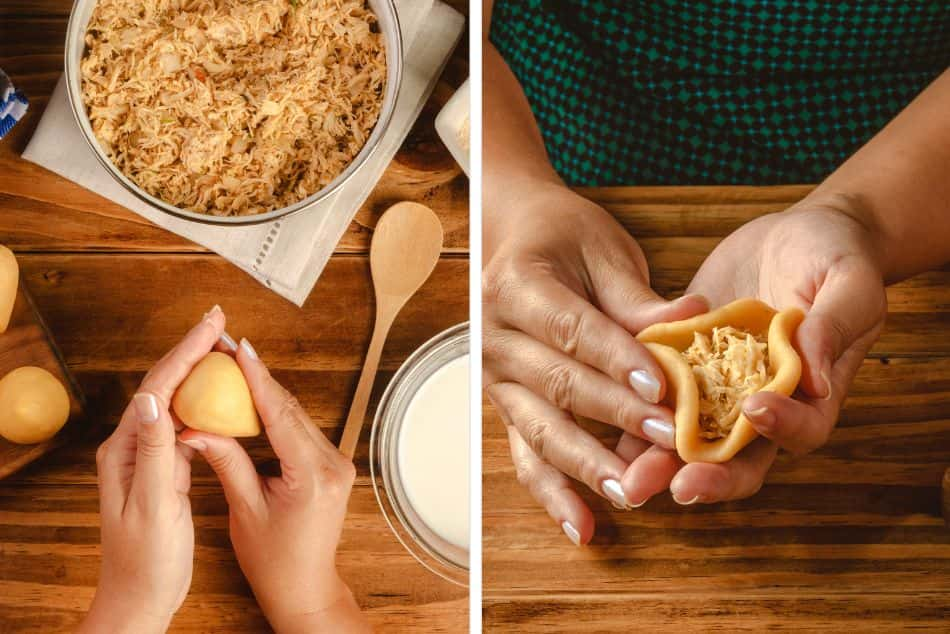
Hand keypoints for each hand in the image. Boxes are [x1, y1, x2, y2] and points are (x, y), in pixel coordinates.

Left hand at [78, 307, 228, 633]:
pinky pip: (187, 423)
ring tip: (225, 347)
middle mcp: (133, 447)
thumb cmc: (145, 561)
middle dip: (192, 349)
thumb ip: (154, 452)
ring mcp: (149, 457)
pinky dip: (206, 401)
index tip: (212, 326)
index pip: (157, 388)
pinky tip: (223, 394)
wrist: (140, 598)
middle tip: (221, 321)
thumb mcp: (153, 507)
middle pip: (164, 385)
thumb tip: (153, 399)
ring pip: (177, 400)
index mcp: (125, 451)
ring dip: (199, 371)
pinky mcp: (165, 469)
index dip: (186, 352)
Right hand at [179, 339, 367, 633]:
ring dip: (267, 394)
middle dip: (258, 378)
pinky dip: (278, 415)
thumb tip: (195, 427)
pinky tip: (255, 398)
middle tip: (228, 348)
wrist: (305, 587)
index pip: (280, 415)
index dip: (257, 378)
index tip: (239, 348)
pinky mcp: (333, 466)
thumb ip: (226, 462)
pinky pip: (302, 431)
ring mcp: (337, 463)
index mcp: (311, 476)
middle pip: (290, 410)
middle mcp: (332, 464)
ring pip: (297, 417)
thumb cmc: (273, 559)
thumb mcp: (244, 509)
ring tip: (236, 366)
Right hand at [483, 181, 707, 543]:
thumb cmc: (563, 239)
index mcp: (516, 287)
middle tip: (666, 439)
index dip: (615, 360)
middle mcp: (494, 337)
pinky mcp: (506, 409)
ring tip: (628, 491)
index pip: (570, 330)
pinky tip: (583, 528)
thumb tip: (691, 320)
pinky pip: (526, 457)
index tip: (659, 387)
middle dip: (614, 416)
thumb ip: (639, 298)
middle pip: (558, 385)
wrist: (514, 239)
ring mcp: (495, 379)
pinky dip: (553, 495)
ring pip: (540, 430)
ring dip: (586, 464)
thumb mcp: (603, 251)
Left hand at [621, 194, 886, 505]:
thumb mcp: (847, 284)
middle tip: (680, 487)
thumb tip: (818, 381)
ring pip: (686, 440)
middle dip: (709, 475)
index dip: (783, 428)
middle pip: (739, 457)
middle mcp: (761, 403)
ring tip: (627, 482)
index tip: (755, 408)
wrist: (793, 236)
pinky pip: (652, 399)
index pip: (803, 429)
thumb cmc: (833, 257)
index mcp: (811, 392)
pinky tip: (598, 423)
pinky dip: (628, 415)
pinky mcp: (680, 368)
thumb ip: (833, 328)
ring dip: (657, 463)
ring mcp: (716, 391)